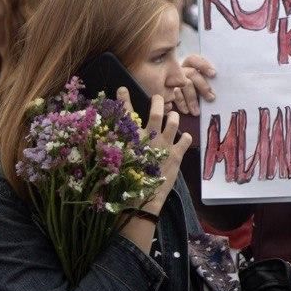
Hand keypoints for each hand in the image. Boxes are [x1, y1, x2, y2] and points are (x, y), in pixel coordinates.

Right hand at [118, 88, 190, 214]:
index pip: (126, 114)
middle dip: (158, 101)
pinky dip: (185, 137)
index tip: (122, 89)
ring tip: (173, 116)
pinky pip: (186, 139)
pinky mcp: (176, 155)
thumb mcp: (113, 162)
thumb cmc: (121, 184)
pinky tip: (184, 138)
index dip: (124, 100)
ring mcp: (164, 145)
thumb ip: (113, 147)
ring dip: (174, 116)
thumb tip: (105, 139)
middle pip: (156, 111)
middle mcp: (148, 137)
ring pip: (174, 121)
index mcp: (130, 138)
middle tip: (158, 98)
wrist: (138, 202)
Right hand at [170, 54, 215, 117]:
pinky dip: (181, 103)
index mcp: (187, 64)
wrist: (168, 94)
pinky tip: (186, 111)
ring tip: (198, 111)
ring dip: (192, 99)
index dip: (203, 65)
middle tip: (211, 98)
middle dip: (203, 86)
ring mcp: (171, 80)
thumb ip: (205, 79)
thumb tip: (215, 90)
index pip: (194, 59)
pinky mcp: (166, 91)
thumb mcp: (198, 78)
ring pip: (183, 86)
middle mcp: (179, 70)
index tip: (213, 74)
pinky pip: (173, 96)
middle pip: (191, 74)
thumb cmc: (192, 85)